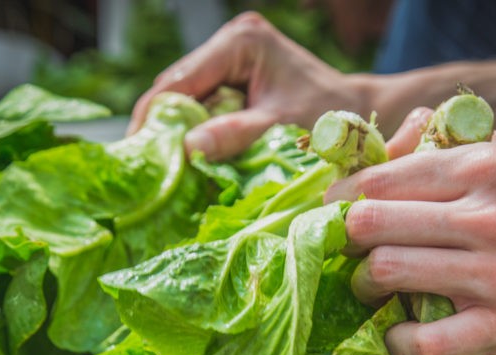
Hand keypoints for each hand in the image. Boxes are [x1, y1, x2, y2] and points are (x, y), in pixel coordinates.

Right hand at [128, 12, 367, 160]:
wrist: (359, 115)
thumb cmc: (330, 118)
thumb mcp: (280, 127)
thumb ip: (236, 135)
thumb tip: (187, 149)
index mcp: (239, 42)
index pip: (179, 81)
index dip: (153, 118)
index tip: (136, 155)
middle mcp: (229, 43)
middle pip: (177, 90)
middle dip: (163, 129)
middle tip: (147, 170)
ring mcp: (230, 60)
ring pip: (187, 101)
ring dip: (179, 135)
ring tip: (164, 170)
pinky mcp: (235, 80)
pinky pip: (205, 109)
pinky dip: (199, 136)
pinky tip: (190, 161)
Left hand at [326, 131, 495, 354]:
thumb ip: (448, 141)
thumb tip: (391, 140)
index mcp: (483, 168)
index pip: (378, 179)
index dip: (341, 197)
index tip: (334, 210)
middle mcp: (487, 218)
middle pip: (370, 224)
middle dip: (346, 237)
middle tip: (348, 247)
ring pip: (387, 274)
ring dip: (364, 282)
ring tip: (372, 283)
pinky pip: (424, 344)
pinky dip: (397, 342)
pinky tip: (397, 333)